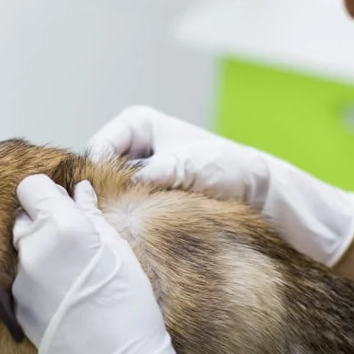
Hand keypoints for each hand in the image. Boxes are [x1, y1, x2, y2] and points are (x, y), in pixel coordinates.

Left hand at [12, 175, 227, 353]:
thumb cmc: (130, 301)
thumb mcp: (118, 250)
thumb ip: (91, 215)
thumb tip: (78, 190)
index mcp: (62, 227)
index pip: (31, 187)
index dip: (47, 194)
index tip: (62, 205)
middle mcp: (32, 249)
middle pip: (22, 217)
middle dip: (42, 222)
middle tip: (70, 242)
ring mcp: (19, 280)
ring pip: (20, 249)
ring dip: (38, 251)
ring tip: (68, 274)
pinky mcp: (15, 306)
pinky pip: (20, 280)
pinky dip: (35, 280)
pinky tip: (62, 297)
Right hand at [88, 105, 353, 266]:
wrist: (257, 189)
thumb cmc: (227, 165)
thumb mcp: (188, 164)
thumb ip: (155, 171)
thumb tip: (124, 186)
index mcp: (135, 123)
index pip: (97, 148)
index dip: (97, 174)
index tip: (111, 197)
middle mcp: (131, 146)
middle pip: (98, 173)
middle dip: (107, 193)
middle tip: (123, 214)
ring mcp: (137, 173)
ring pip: (109, 194)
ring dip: (121, 209)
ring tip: (138, 222)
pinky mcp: (145, 197)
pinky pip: (126, 209)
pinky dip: (132, 219)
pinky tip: (145, 229)